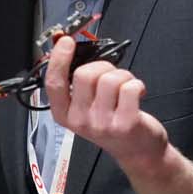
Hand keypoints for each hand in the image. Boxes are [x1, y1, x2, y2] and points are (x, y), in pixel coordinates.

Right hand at [43, 36, 168, 173]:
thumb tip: (67, 48)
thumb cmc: (112, 124)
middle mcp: (80, 121)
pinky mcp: (125, 124)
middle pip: (84, 74)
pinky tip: (137, 94)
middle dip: (102, 66)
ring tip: (125, 88)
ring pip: (109, 78)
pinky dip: (137, 84)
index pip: (54, 83)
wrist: (138, 151)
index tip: (66, 42)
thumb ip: (76, 83)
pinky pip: (130, 87)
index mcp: (65, 114)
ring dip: (122, 76)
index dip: (58, 59)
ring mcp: (102, 124)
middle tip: (111, 76)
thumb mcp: (86, 107)